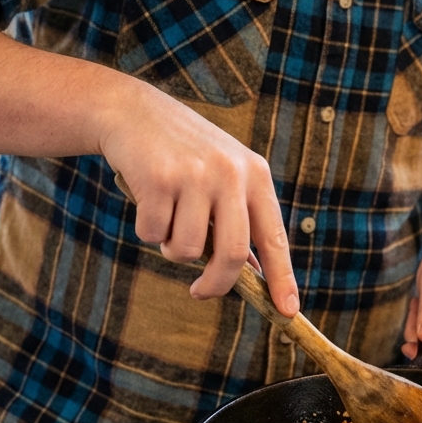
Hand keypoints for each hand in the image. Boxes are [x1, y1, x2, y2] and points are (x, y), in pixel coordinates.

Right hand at [99, 82, 297, 313]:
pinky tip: (146, 195)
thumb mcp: (222, 174)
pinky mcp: (159, 178)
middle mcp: (231, 173)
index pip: (273, 236)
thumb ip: (237, 217)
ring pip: (185, 250)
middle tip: (200, 292)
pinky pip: (152, 234)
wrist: (134, 112)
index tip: (288, 310)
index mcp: (255, 174)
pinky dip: (145, 226)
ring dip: (170, 245)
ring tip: (166, 213)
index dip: (282, 277)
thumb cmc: (181, 153)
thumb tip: (251, 272)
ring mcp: (196, 175)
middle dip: (215, 284)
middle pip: (232, 254)